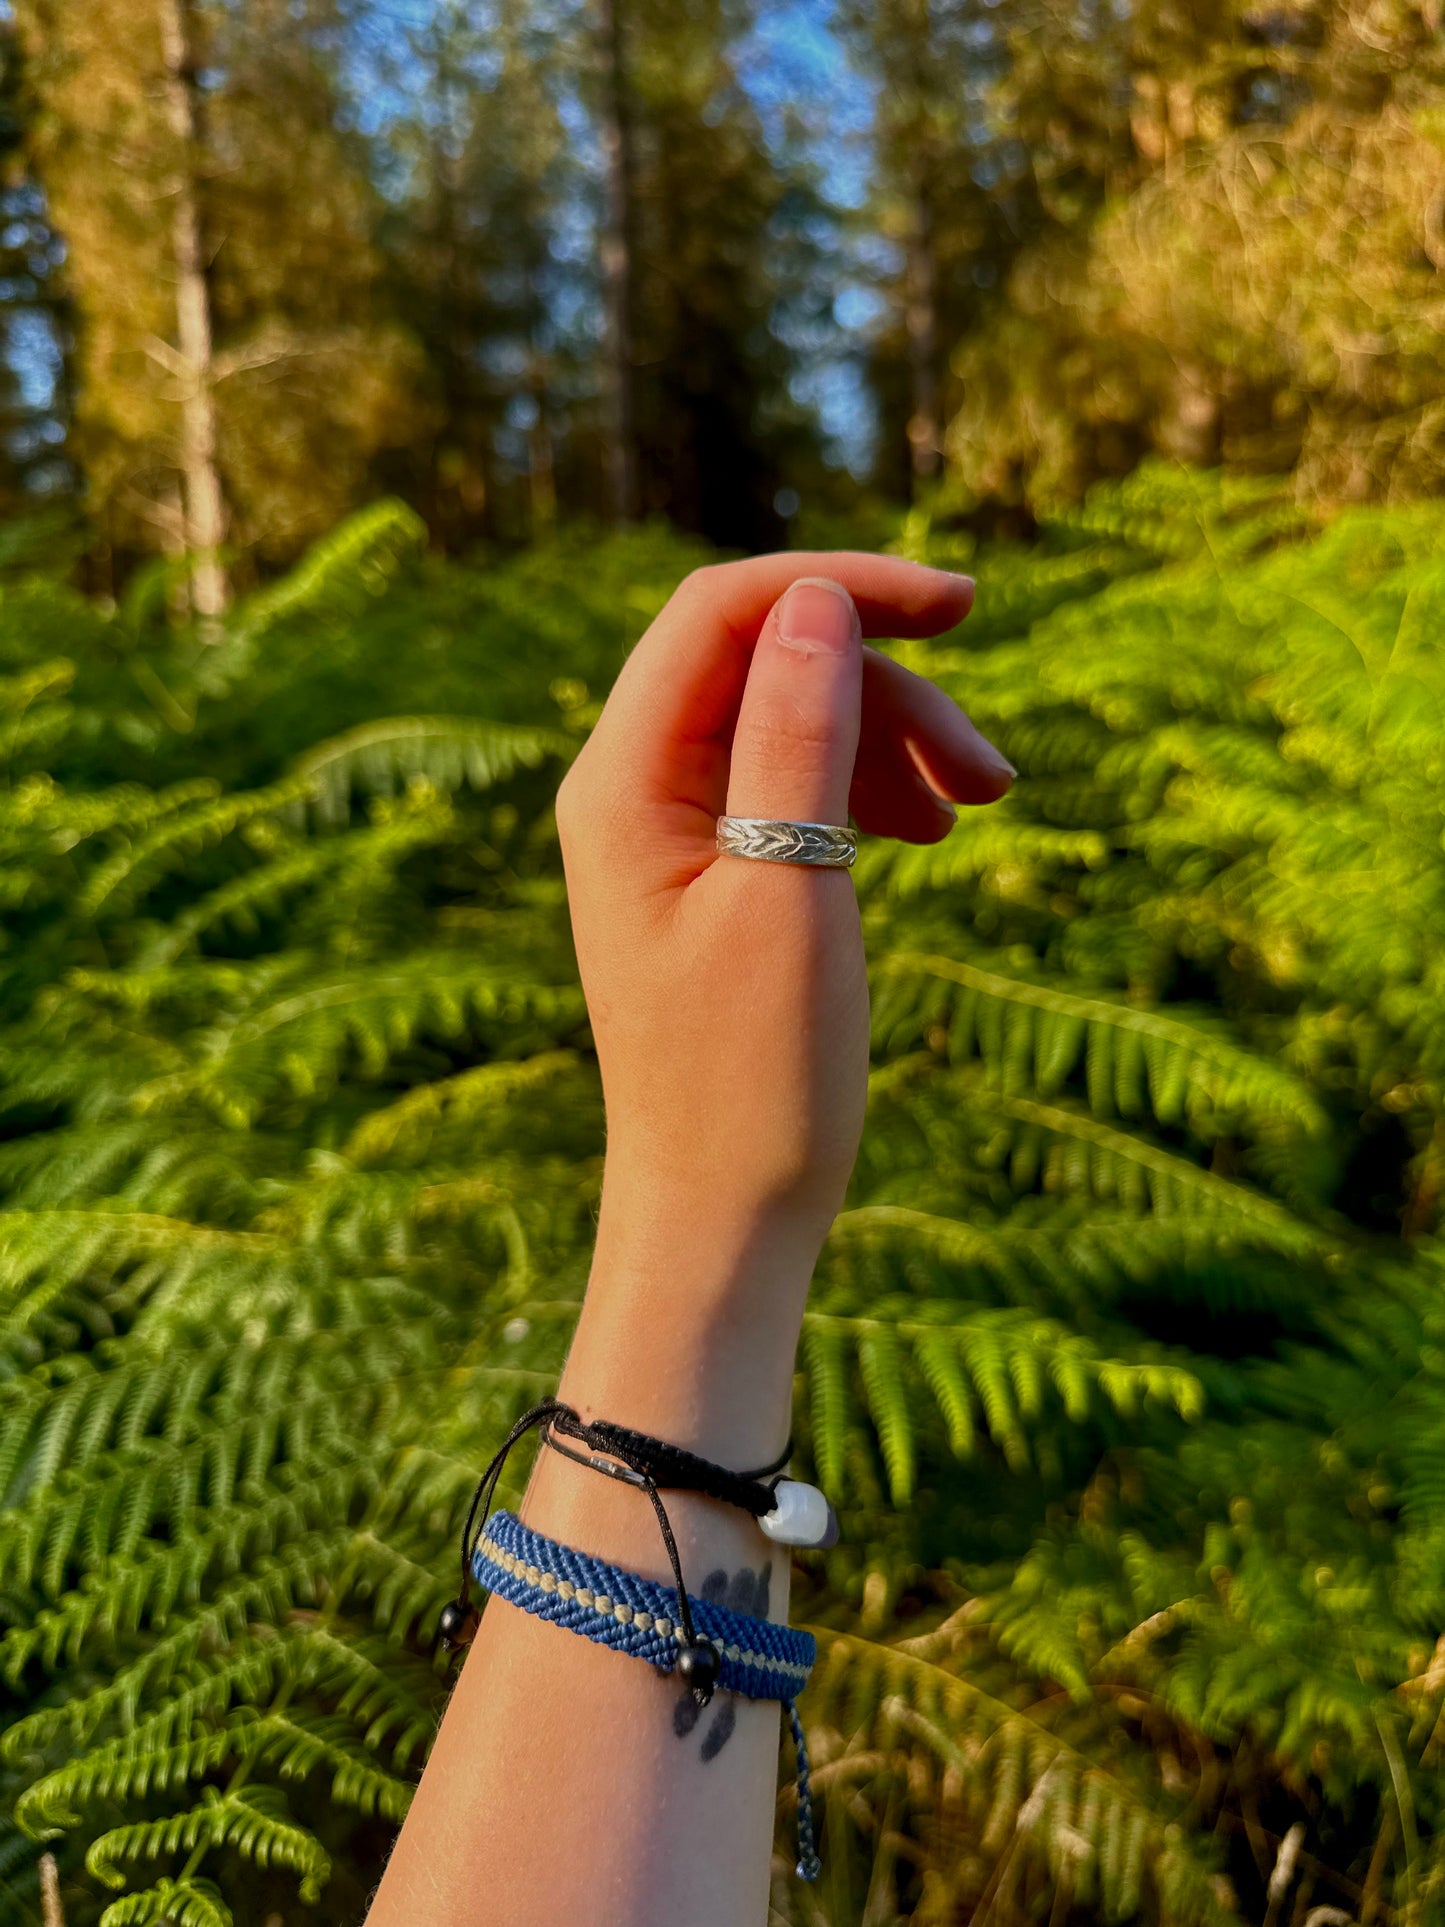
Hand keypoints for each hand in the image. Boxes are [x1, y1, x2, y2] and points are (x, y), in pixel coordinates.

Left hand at [555, 554, 1013, 1301]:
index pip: (720, 613)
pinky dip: (865, 789)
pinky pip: (791, 784)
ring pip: (790, 721)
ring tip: (984, 807)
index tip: (962, 604)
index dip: (841, 587)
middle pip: (766, 663)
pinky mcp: (711, 870)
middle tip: (997, 777)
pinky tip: (930, 829)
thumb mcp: (791, 890)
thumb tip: (816, 597)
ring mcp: (668, 831)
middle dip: (886, 691)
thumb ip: (797, 736)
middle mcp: (629, 789)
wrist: (723, 1217)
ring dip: (891, 741)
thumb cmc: (752, 1079)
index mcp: (621, 783)